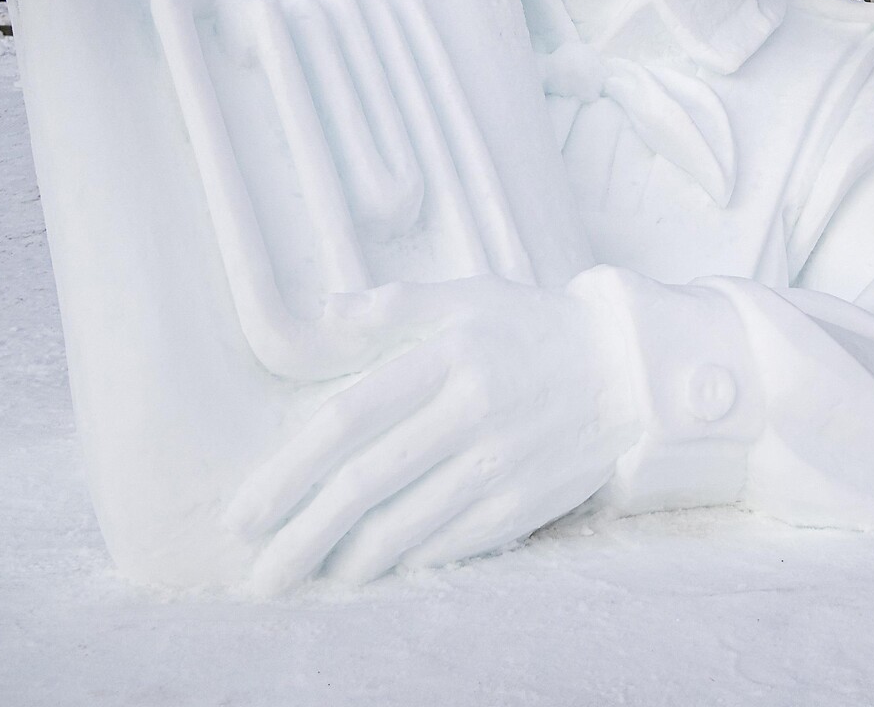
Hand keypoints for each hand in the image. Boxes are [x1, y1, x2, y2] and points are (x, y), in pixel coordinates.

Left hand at [223, 276, 637, 592]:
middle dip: (302, 536)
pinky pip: (453, 543)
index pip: (348, 420)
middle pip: (365, 484)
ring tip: (305, 577)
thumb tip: (323, 312)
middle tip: (259, 575)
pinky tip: (376, 572)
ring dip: (347, 560)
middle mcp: (469, 412)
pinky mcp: (526, 501)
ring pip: (405, 525)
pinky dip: (408, 561)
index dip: (289, 472)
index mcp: (445, 357)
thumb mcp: (468, 297)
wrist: (628, 368)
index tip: (245, 514)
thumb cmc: (534, 327)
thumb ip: (394, 306)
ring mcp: (499, 462)